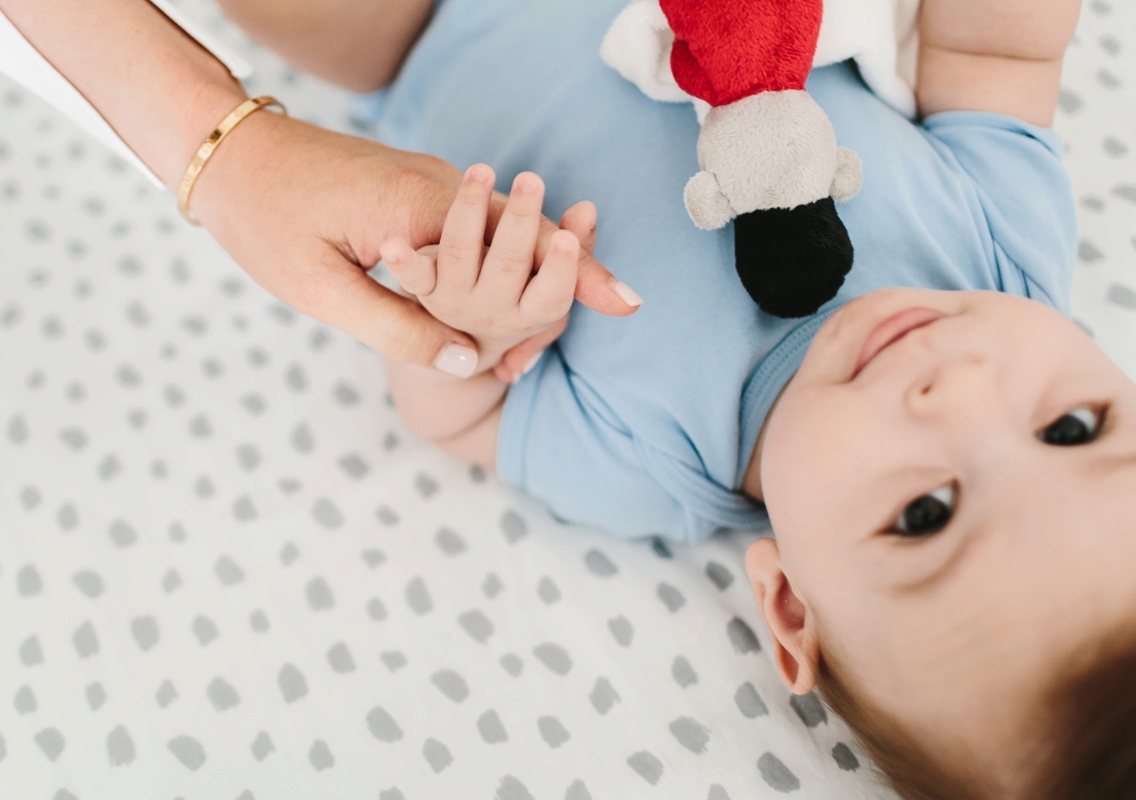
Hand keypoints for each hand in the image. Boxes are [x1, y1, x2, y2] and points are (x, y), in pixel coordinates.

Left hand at [189, 114, 640, 376]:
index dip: (574, 284)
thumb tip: (469, 361)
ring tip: (581, 305)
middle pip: (528, 235)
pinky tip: (520, 279)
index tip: (629, 304)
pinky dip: (506, 251)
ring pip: (507, 227)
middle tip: (625, 306)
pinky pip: (479, 218)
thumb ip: (399, 328)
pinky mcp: (418, 183)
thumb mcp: (321, 291)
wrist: (226, 152)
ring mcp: (431, 179)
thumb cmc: (264, 221)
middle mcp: (438, 185)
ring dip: (538, 267)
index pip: (519, 252)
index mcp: (420, 211)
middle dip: (571, 276)